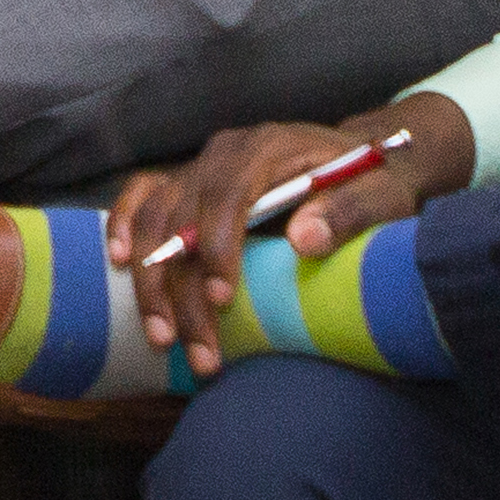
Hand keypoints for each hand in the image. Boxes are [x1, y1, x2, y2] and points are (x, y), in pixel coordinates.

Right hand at [113, 107, 468, 372]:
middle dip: (181, 288)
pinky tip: (117, 263)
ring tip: (161, 338)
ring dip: (150, 280)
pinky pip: (142, 196)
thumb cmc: (375, 181)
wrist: (364, 157)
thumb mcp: (381, 195)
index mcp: (269, 148)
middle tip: (197, 350)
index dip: (218, 245)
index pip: (228, 193)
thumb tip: (303, 239)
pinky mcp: (188, 183)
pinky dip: (124, 225)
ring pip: (155, 218)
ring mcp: (200, 167)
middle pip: (183, 216)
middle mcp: (224, 153)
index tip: (222, 298)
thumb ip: (349, 212)